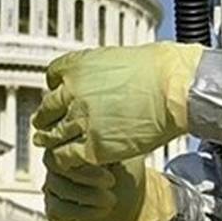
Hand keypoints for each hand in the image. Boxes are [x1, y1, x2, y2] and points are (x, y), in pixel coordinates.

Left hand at [33, 42, 202, 166]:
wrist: (175, 88)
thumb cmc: (157, 70)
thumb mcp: (115, 59)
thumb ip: (96, 72)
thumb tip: (94, 77)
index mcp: (76, 67)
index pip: (51, 78)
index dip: (56, 88)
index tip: (60, 95)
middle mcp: (71, 92)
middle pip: (46, 109)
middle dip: (47, 117)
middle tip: (47, 124)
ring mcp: (80, 120)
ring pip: (51, 135)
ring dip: (51, 140)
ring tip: (51, 144)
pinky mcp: (93, 147)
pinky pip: (66, 158)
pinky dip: (65, 160)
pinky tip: (71, 161)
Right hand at [42, 150, 175, 220]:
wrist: (131, 204)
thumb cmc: (126, 173)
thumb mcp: (121, 153)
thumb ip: (107, 141)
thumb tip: (104, 130)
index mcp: (69, 141)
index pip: (59, 139)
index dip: (77, 149)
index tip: (103, 159)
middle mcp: (56, 161)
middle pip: (54, 163)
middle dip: (84, 173)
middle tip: (111, 180)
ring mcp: (53, 185)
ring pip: (56, 186)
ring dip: (86, 194)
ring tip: (111, 199)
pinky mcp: (54, 209)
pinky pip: (57, 208)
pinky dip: (81, 210)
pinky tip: (102, 210)